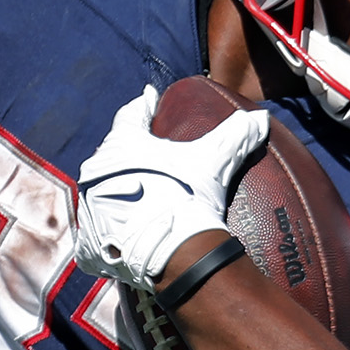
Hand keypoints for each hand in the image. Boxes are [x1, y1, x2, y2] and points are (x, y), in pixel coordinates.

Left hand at [73, 86, 264, 296]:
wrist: (169, 251)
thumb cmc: (187, 196)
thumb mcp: (214, 161)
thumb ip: (236, 135)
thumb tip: (260, 118)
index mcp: (123, 144)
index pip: (131, 115)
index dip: (143, 106)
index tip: (148, 97)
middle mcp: (97, 171)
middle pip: (112, 155)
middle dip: (126, 153)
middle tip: (142, 154)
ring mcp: (89, 209)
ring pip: (100, 194)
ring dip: (115, 193)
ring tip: (134, 197)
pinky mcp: (89, 244)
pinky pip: (95, 237)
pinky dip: (107, 236)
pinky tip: (119, 237)